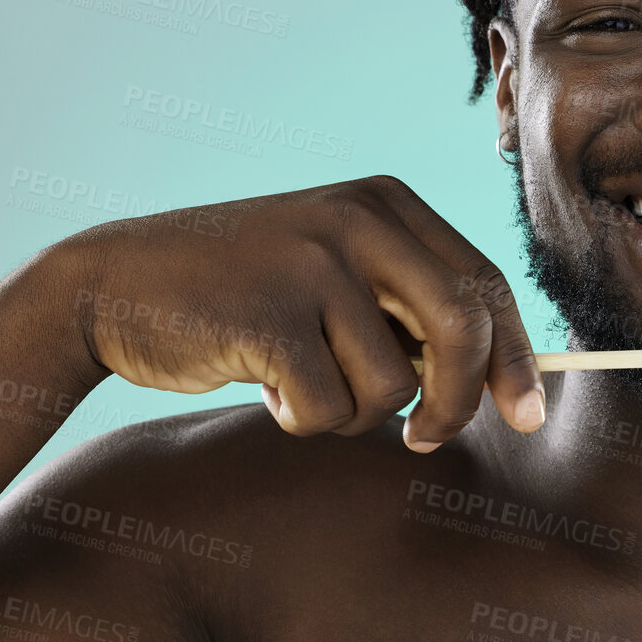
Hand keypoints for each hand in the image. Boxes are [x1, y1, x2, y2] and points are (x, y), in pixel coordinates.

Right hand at [52, 175, 544, 450]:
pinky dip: (300, 421)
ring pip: (393, 385)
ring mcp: (314, 263)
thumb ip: (408, 308)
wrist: (112, 287)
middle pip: (463, 332)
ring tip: (297, 381)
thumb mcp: (334, 275)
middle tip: (425, 438)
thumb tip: (503, 380)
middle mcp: (359, 219)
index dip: (514, 359)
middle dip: (458, 403)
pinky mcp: (270, 315)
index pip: (486, 285)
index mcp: (386, 202)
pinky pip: (328, 408)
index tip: (529, 416)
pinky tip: (260, 384)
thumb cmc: (240, 297)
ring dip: (350, 412)